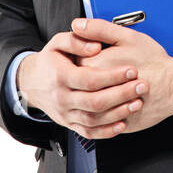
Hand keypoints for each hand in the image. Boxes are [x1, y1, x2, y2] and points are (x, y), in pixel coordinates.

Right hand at [16, 29, 145, 139]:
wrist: (30, 83)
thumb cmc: (49, 61)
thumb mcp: (57, 43)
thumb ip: (77, 40)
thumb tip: (96, 47)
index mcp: (60, 77)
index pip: (90, 79)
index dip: (113, 76)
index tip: (131, 70)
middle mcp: (62, 98)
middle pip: (95, 102)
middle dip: (122, 94)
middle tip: (141, 86)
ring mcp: (65, 114)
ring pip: (94, 120)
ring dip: (118, 113)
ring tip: (137, 102)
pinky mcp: (69, 124)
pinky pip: (89, 133)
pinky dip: (107, 132)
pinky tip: (122, 123)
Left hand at [69, 18, 172, 133]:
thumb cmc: (154, 61)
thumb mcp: (127, 37)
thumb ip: (99, 29)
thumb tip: (77, 25)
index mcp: (94, 67)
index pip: (72, 64)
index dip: (80, 58)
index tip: (90, 57)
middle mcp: (95, 91)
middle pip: (76, 86)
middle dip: (85, 80)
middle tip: (102, 72)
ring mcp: (105, 110)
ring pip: (87, 107)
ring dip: (92, 98)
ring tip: (109, 88)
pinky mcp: (115, 122)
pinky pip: (101, 123)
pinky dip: (105, 114)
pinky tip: (115, 103)